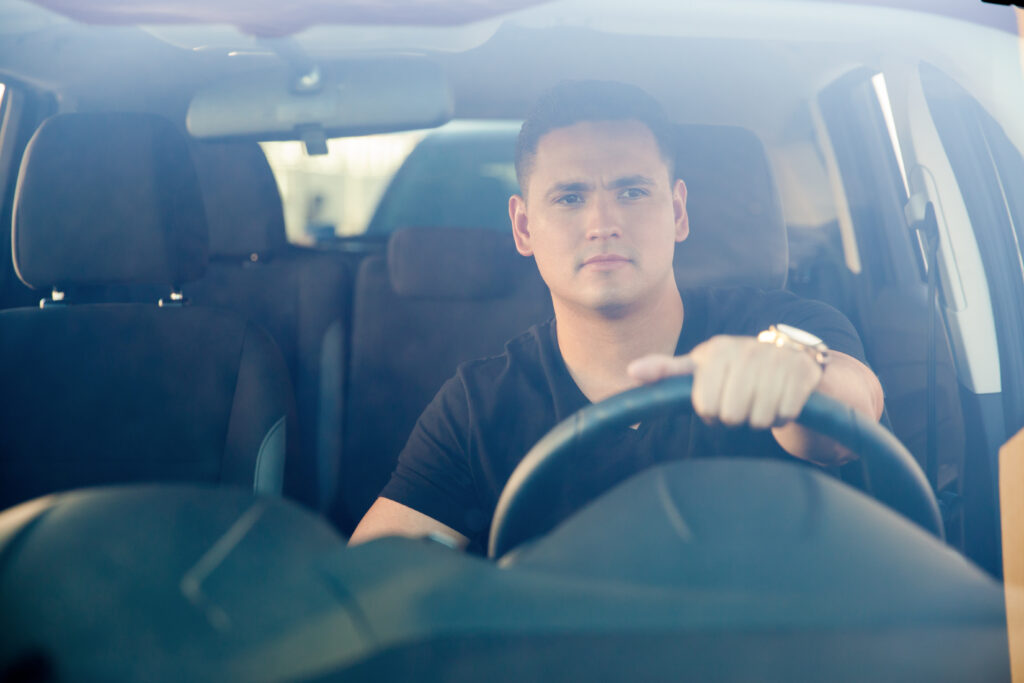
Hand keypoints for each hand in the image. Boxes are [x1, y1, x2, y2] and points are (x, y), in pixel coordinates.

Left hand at [627, 335, 822, 429]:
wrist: (789, 360)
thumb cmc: (734, 369)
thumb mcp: (700, 368)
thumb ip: (666, 371)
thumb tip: (632, 372)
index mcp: (718, 350)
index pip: (705, 405)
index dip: (710, 412)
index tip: (717, 401)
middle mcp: (747, 350)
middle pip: (732, 415)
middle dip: (735, 417)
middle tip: (741, 402)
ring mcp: (777, 360)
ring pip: (759, 418)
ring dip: (759, 418)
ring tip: (760, 400)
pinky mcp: (803, 372)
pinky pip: (786, 415)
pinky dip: (782, 417)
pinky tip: (781, 400)